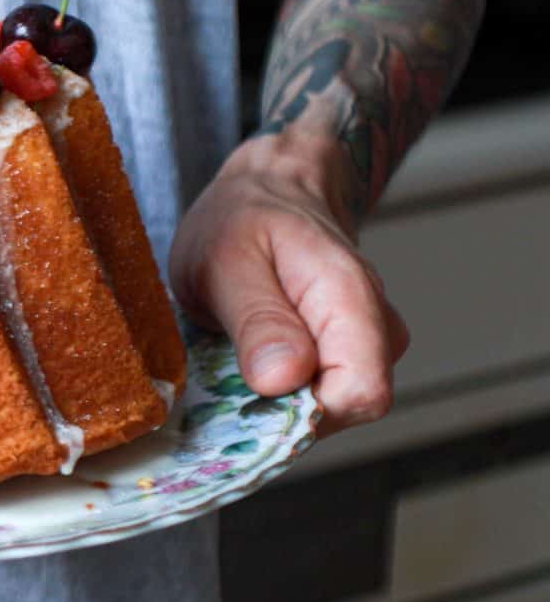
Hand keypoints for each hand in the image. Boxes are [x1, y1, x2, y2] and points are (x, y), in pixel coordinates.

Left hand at [169, 138, 409, 434]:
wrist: (264, 190)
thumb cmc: (241, 219)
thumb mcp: (227, 261)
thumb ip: (257, 320)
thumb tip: (282, 380)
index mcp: (350, 299)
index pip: (360, 393)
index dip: (304, 411)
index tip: (252, 390)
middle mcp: (374, 326)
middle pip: (347, 408)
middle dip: (285, 406)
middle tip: (232, 365)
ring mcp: (365, 342)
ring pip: (332, 405)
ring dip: (278, 397)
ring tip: (238, 352)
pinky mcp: (346, 353)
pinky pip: (319, 393)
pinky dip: (280, 389)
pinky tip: (251, 357)